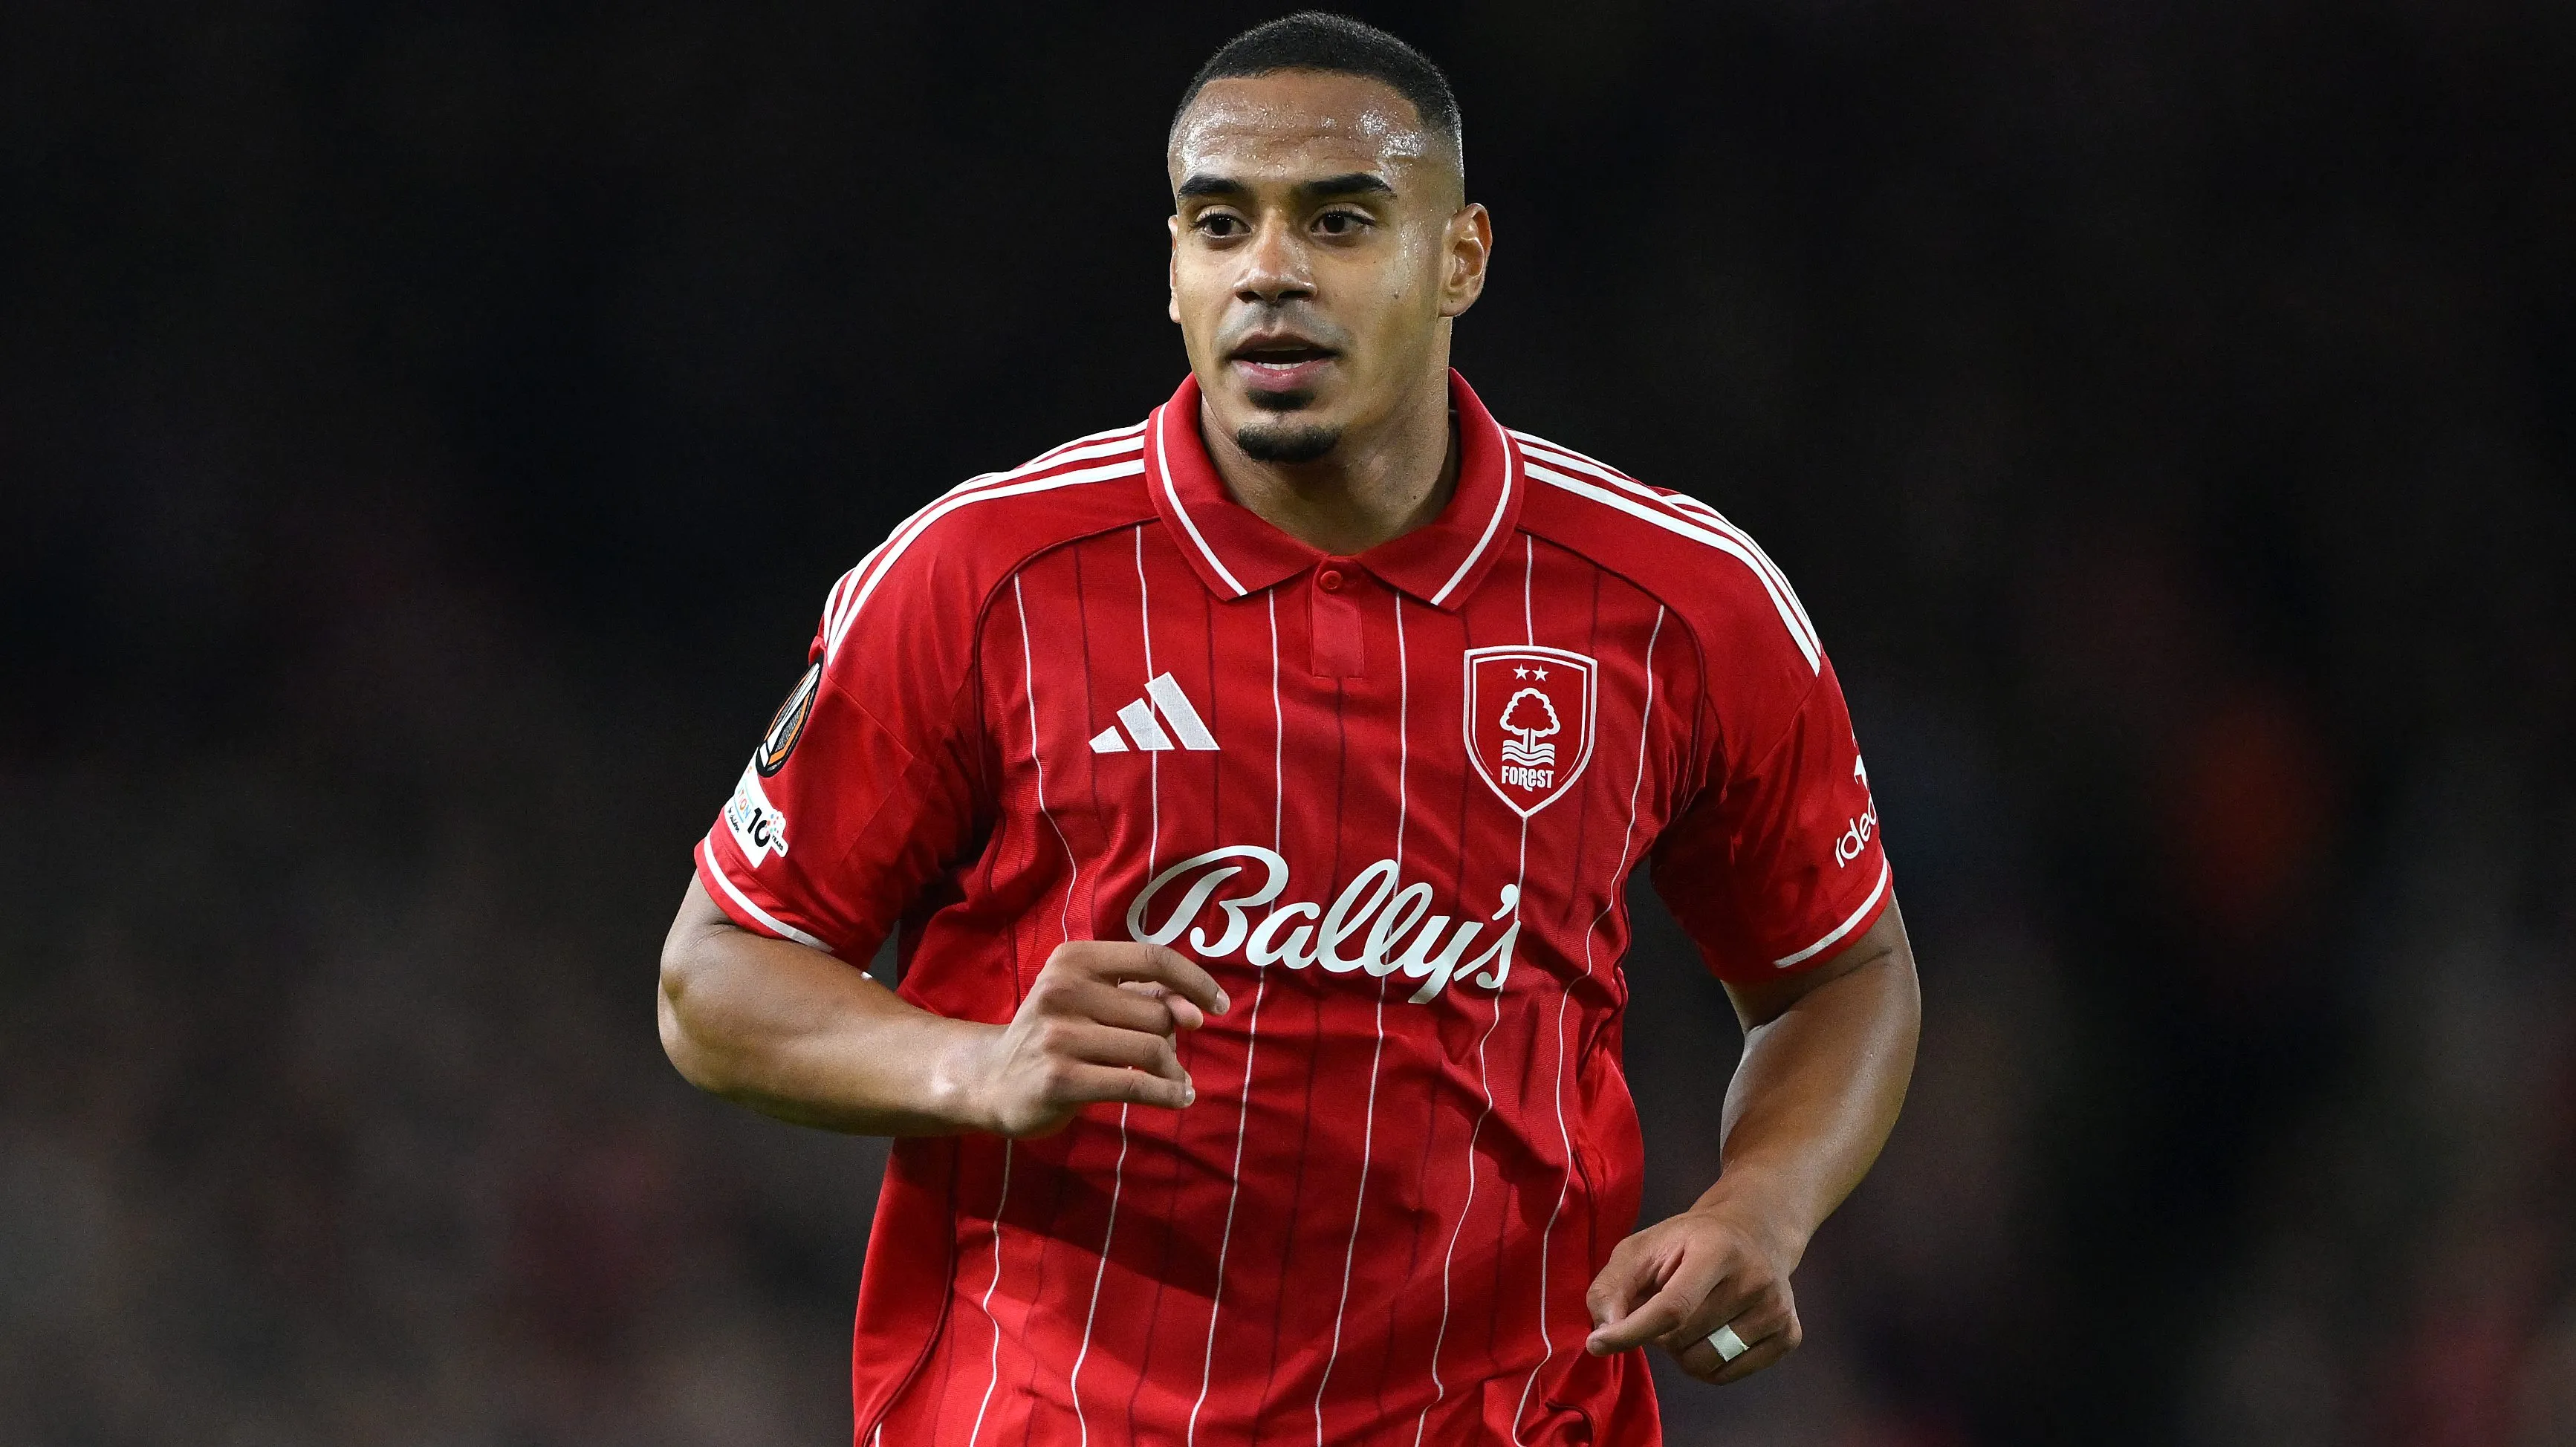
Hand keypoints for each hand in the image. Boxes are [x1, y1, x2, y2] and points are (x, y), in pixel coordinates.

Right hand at [968, 941, 1229, 1138]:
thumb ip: (1143, 995)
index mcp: (1073, 959)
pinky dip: (1167, 1093)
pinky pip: (1135, 1084)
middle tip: (1168, 1057)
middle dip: (1173, 1038)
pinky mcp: (1060, 1080)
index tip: (1219, 1005)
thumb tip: (1197, 1009)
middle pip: (1157, 1012)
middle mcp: (1062, 990)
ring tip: (1177, 1082)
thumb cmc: (1056, 1034)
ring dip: (1174, 1071)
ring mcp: (1058, 1036)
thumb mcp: (1091, 1000)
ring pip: (1151, 1048)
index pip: (1152, 958)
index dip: (1195, 980)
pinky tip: (1178, 1098)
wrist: (991, 1079)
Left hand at [1582, 1199, 1804, 1384]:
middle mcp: (1755, 1279)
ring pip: (1704, 1364)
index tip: (1597, 1344)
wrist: (1755, 1231)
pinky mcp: (1789, 1335)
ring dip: (1681, 1352)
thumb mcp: (1643, 1247)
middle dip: (1659, 1334)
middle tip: (1664, 1307)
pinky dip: (1707, 1365)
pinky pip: (1728, 1376)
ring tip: (1688, 1320)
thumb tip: (1604, 1331)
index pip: (1672, 1307)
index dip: (1632, 1331)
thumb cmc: (1688, 1241)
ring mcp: (1777, 1309)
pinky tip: (1711, 1332)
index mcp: (1716, 1249)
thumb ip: (1612, 1285)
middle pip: (1684, 1340)